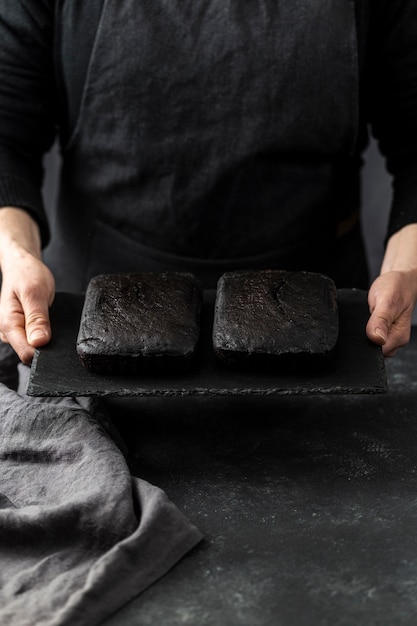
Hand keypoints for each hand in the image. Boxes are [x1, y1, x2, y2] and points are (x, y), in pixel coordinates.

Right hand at [0, 207, 54, 362]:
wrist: (22, 265)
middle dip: (46, 345)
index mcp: (8, 324)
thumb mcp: (35, 292)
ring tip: (50, 318)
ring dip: (47, 338)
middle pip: (31, 354)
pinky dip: (46, 333)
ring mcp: (15, 332)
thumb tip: (39, 343)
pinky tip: (50, 322)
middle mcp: (8, 332)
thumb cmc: (27, 275)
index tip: (55, 338)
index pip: (26, 353)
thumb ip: (37, 319)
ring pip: (35, 348)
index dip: (44, 351)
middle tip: (54, 323)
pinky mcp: (23, 330)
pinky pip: (37, 340)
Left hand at [366, 224, 416, 356]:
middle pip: (372, 351)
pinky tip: (363, 321)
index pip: (377, 353)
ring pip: (369, 345)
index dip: (365, 344)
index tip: (361, 329)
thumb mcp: (387, 300)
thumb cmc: (396, 287)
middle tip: (362, 320)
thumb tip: (376, 338)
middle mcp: (395, 340)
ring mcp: (388, 337)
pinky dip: (363, 331)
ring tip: (363, 319)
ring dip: (362, 335)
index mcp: (399, 336)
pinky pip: (369, 338)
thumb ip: (381, 320)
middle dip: (362, 340)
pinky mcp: (382, 333)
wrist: (399, 279)